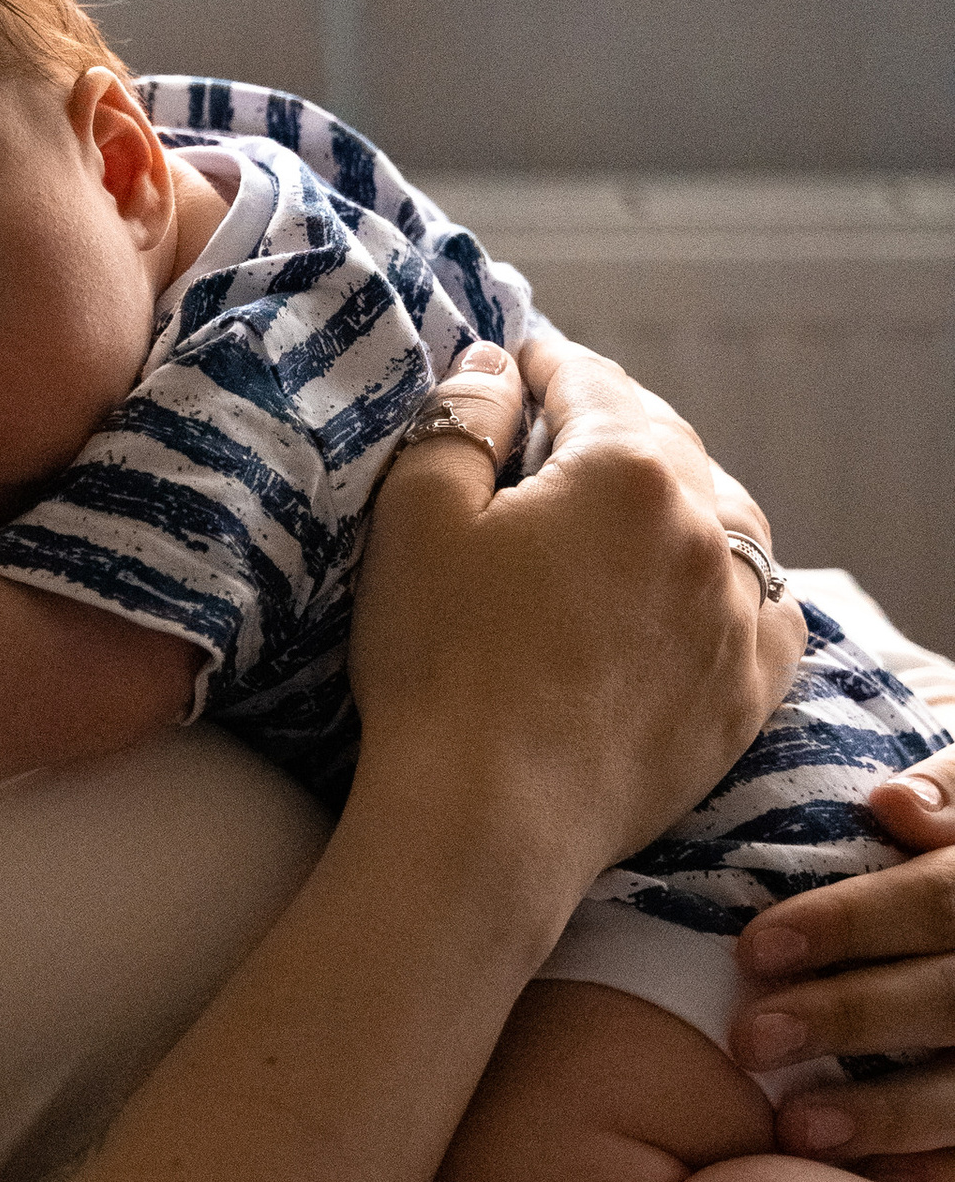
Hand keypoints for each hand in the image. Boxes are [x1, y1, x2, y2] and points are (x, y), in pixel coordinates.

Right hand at [350, 334, 805, 915]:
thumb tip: (499, 367)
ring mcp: (738, 614)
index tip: (519, 363)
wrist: (491, 818)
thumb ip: (461, 419)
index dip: (543, 363)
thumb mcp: (417, 515)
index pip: (588, 381)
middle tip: (559, 423)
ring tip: (626, 504)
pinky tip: (697, 587)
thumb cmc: (440, 663)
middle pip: (663, 442)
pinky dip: (732, 582)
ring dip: (677, 495)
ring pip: (726, 517)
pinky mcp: (747, 690)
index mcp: (627, 469)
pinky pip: (763, 608)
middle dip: (610, 423)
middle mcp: (707, 528)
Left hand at [733, 760, 954, 1181]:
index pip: (940, 901)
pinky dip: (942, 1178)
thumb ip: (948, 793)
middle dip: (852, 1019)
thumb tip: (890, 804)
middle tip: (749, 1039)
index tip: (754, 948)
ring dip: (892, 1115)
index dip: (851, 922)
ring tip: (797, 1131)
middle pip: (953, 1001)